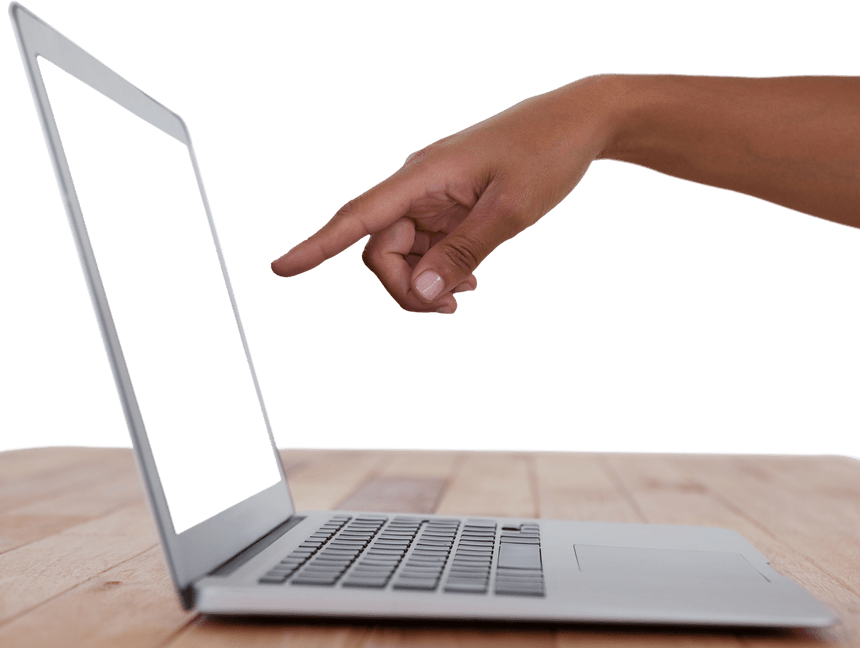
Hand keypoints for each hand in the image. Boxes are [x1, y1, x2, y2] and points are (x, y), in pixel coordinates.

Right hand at [270, 74, 615, 312]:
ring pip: (403, 253)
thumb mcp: (511, 212)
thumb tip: (419, 294)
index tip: (279, 269)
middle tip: (450, 312)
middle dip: (404, 287)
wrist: (580, 122)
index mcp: (423, 174)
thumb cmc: (547, 155)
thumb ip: (463, 254)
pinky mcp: (448, 204)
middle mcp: (418, 184)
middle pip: (380, 249)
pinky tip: (470, 281)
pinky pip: (427, 246)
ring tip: (470, 292)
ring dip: (427, 281)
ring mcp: (432, 195)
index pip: (358, 216)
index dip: (316, 246)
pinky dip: (441, 269)